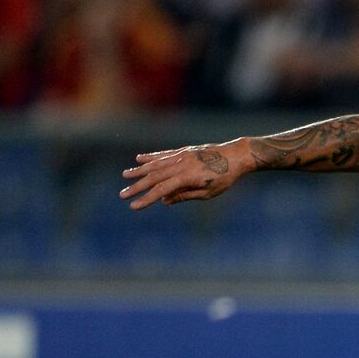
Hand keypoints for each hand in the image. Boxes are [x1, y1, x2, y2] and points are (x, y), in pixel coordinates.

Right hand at [120, 142, 246, 209]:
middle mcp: (181, 164)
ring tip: (125, 175)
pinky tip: (139, 159)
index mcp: (187, 177)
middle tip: (122, 195)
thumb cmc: (224, 178)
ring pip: (156, 164)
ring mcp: (181, 155)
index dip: (146, 199)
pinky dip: (150, 157)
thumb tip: (165, 200)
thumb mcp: (207, 193)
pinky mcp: (183, 151)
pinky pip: (163, 154)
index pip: (162, 189)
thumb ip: (185, 195)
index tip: (134, 206)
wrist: (235, 155)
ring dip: (139, 170)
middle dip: (137, 187)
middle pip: (154, 176)